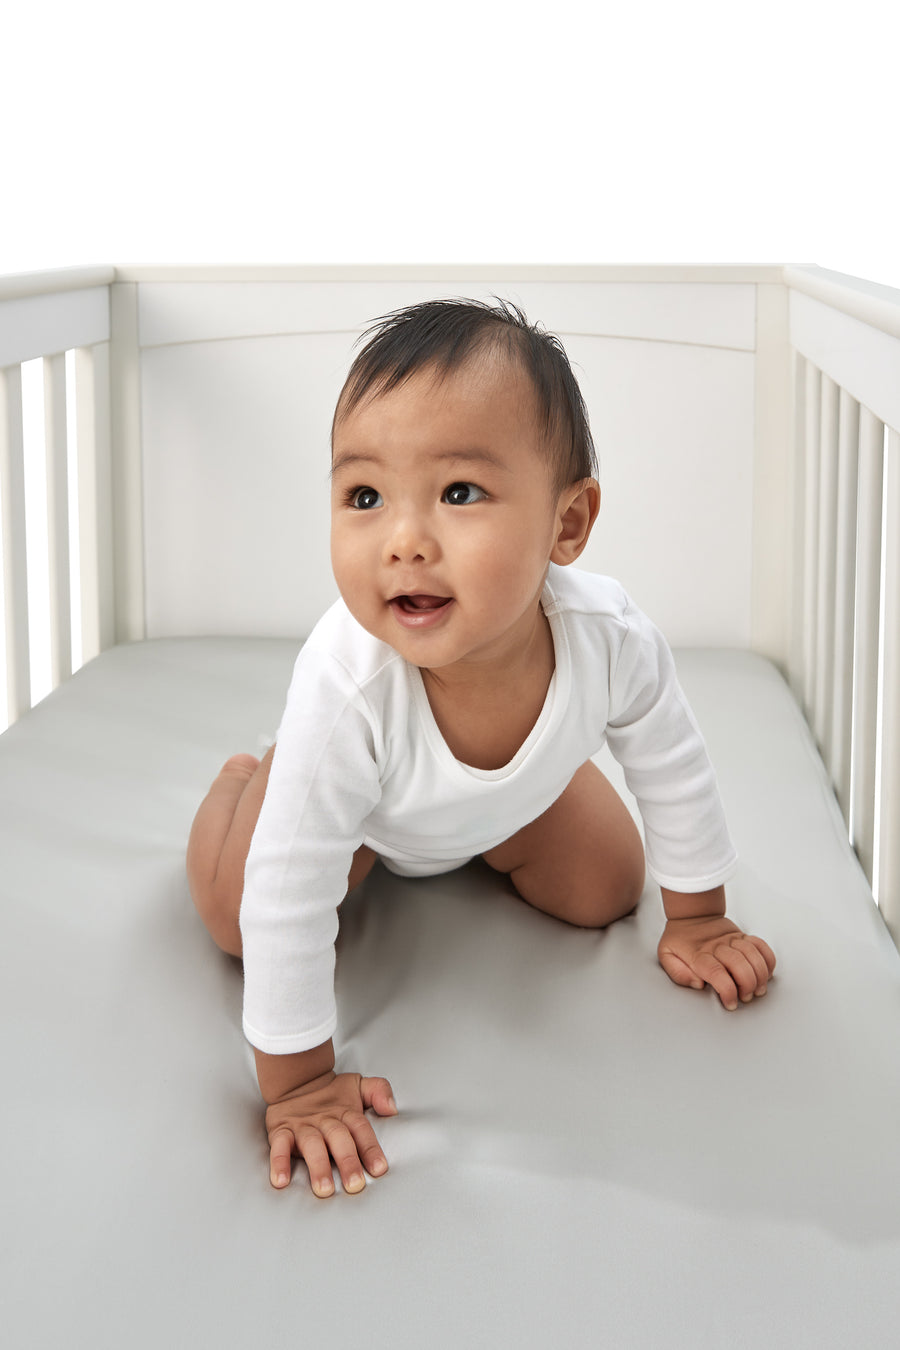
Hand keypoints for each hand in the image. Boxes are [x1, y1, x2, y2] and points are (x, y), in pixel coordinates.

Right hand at [265, 1070, 397, 1196]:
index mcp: (346, 1112)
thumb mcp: (359, 1086)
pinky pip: (279, 1146)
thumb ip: (379, 1091)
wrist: (297, 1080)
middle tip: (355, 1185)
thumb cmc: (333, 1094)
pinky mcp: (281, 1130)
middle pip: (338, 1139)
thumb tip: (392, 1108)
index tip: (379, 1169)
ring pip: (311, 1145)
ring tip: (324, 1189)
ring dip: (318, 1167)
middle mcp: (325, 1120)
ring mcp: (303, 1125)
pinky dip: (279, 1162)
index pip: (361, 1129)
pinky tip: (281, 1181)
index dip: (370, 1148)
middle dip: (347, 1161)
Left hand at [657, 914, 775, 1009]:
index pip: (717, 973)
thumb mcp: (666, 955)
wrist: (691, 916)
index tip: (731, 1003)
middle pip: (739, 965)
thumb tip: (698, 984)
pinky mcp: (742, 936)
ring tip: (757, 989)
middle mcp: (718, 946)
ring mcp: (732, 940)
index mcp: (699, 954)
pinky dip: (767, 960)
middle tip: (745, 997)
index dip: (727, 991)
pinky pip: (760, 945)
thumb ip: (678, 972)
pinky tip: (766, 972)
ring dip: (759, 975)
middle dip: (747, 985)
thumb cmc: (679, 939)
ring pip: (753, 955)